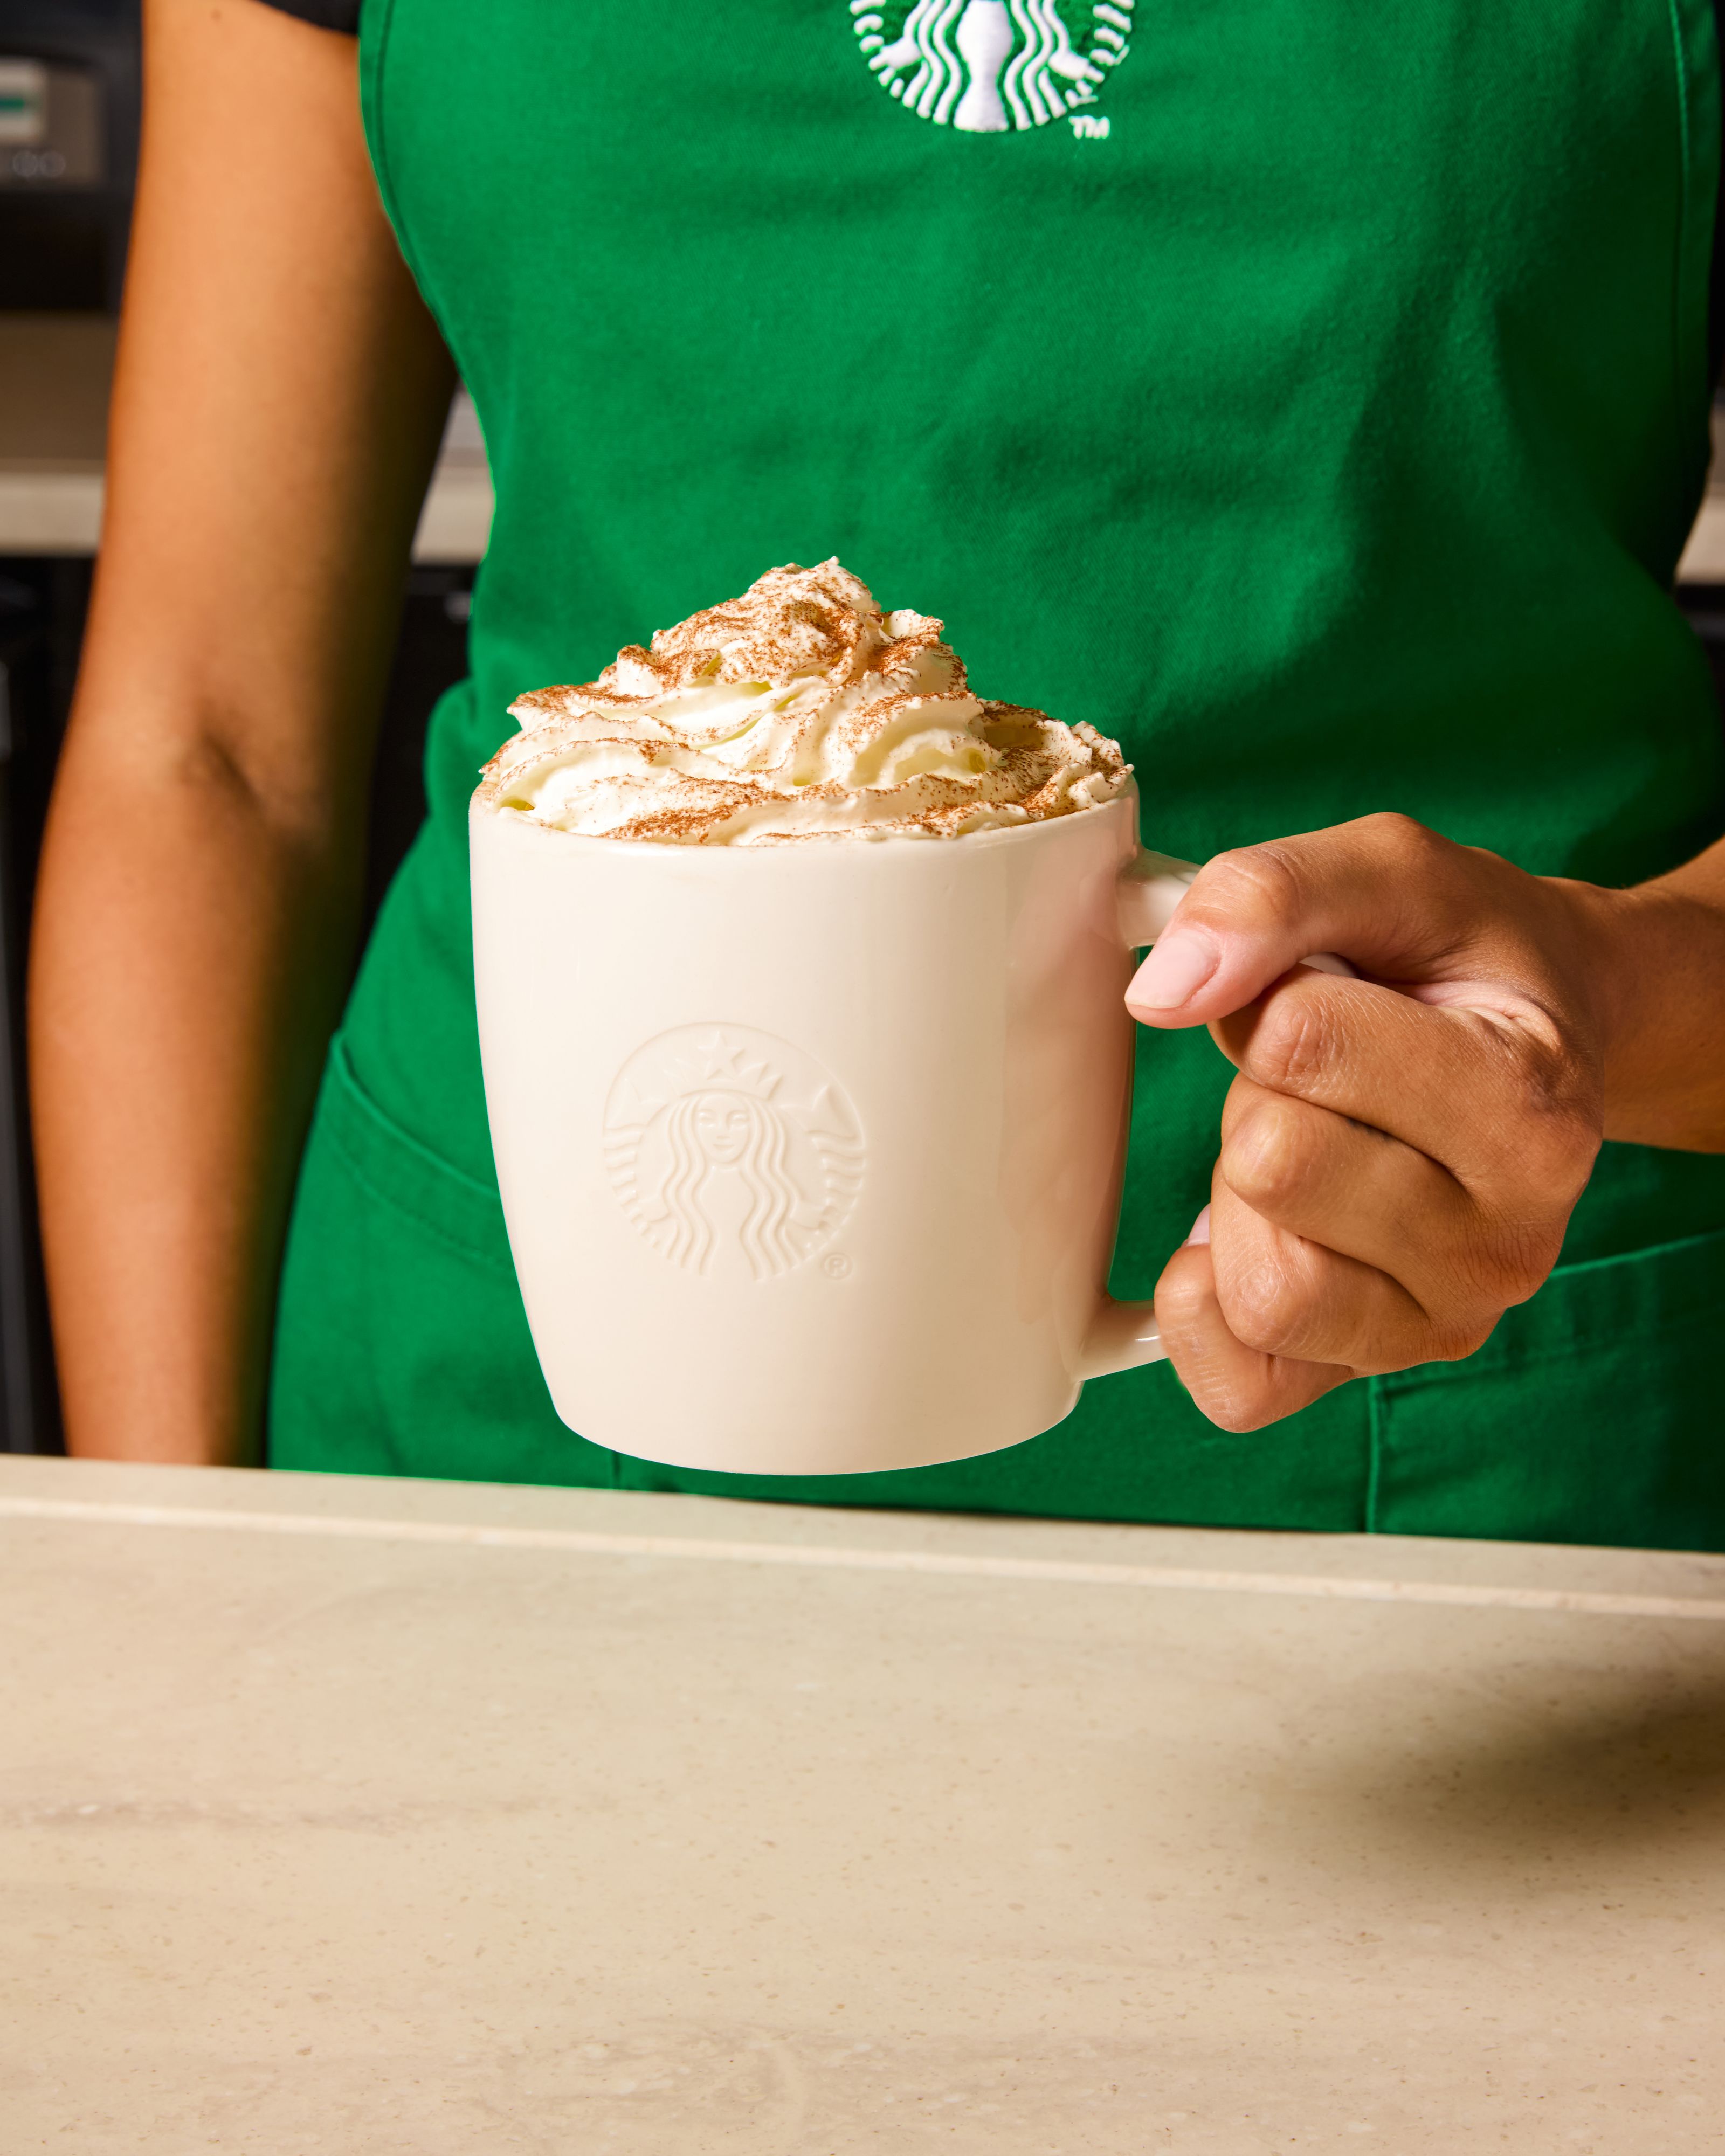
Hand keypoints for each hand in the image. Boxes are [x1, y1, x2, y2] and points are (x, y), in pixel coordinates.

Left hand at [1124, 814, 1618, 1431]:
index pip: (1300, 1043)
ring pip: (1261, 1284)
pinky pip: (1239, 1385)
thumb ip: (1272, 895)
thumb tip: (1163, 987)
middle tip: (1319, 1079)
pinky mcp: (1367, 1376)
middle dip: (1257, 1096)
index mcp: (1532, 1107)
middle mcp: (1509, 1240)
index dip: (1277, 996)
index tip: (1337, 993)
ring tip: (1306, 1147)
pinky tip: (1244, 1234)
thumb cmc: (1455, 956)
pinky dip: (1205, 1308)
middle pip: (1271, 1167)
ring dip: (1241, 1197)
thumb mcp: (1389, 870)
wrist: (1530, 1031)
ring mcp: (1444, 1322)